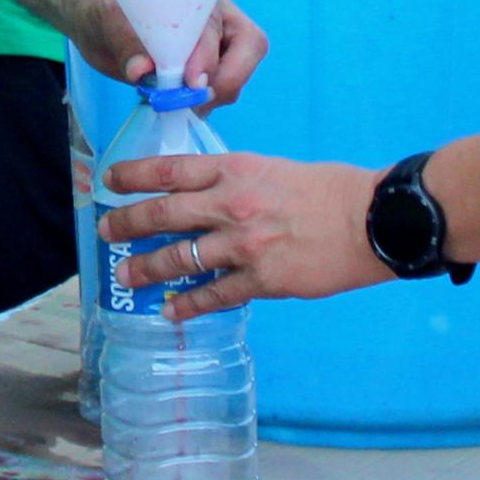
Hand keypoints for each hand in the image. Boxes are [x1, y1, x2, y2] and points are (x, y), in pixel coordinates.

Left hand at [70, 0, 266, 106]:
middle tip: (188, 102)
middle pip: (245, 51)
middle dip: (222, 81)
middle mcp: (213, 20)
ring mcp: (210, 49)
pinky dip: (200, 105)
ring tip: (176, 105)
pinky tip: (176, 107)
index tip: (189, 81)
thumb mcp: (106, 16)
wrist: (91, 17)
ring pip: (234, 76)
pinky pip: (215, 93)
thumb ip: (125, 40)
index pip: (218, 26)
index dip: (208, 55)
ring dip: (212, 97)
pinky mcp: (197, 75)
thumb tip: (141, 71)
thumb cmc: (103, 3)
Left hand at [98, 150, 385, 316]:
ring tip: (127, 276)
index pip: (170, 170)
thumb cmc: (331, 189)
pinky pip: (214, 295)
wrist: (374, 219)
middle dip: (128, 225)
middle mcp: (231, 204)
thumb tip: (210, 196)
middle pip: (163, 215)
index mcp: (235, 169)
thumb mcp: (275, 169)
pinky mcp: (262, 279)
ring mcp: (244, 245)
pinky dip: (188, 304)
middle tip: (106, 232)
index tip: (111, 181)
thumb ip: (239, 181)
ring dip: (147, 269)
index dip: (134, 176)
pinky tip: (172, 311)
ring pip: (180, 258)